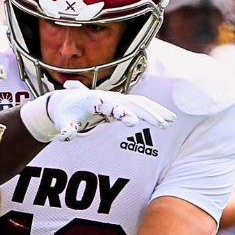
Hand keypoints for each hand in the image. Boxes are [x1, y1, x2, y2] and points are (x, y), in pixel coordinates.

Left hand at [42, 82, 175, 140]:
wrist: (65, 101)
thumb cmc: (65, 114)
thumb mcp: (64, 122)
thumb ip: (67, 129)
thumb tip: (63, 137)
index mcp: (96, 100)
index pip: (112, 107)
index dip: (122, 113)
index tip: (133, 122)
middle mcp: (109, 97)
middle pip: (133, 103)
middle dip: (148, 114)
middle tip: (162, 125)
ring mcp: (117, 98)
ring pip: (141, 102)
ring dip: (156, 110)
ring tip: (171, 121)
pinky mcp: (122, 102)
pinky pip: (142, 104)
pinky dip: (154, 109)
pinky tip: (167, 118)